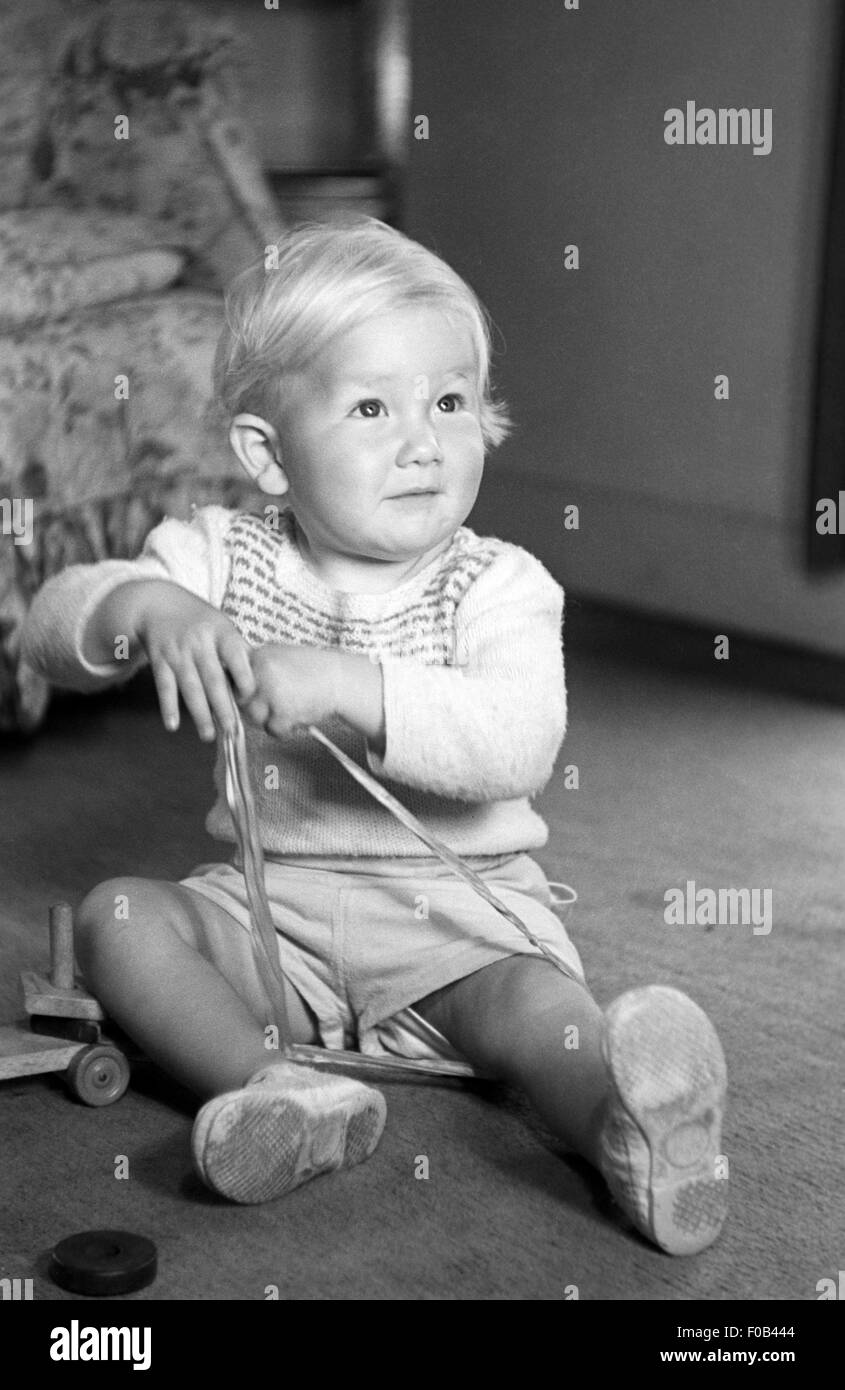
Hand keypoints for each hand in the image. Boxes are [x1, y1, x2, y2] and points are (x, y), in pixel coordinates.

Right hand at [130, 581, 255, 740]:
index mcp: (221, 632)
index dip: (244, 676)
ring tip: (208, 736)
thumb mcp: (222, 625)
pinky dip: (168, 707)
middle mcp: (199, 642)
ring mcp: (178, 651)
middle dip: (223, 706)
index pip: (236, 655)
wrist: (156, 603)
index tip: (249, 697)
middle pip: (213, 678)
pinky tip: (173, 726)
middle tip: (232, 730)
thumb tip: (261, 677)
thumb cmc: (198, 619)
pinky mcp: (159, 660)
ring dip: (199, 713)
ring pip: (190, 686)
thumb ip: (239, 650)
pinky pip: (164, 686)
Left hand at [240, 643, 340, 738]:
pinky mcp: (283, 712)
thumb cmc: (312, 670)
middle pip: (241, 702)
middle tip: (276, 704)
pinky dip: (285, 729)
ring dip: (270, 719)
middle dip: (256, 708)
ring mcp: (271, 692)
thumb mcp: (279, 655)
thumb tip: (233, 685)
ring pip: (255, 718)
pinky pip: (273, 730)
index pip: (233, 680)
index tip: (250, 697)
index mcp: (258, 656)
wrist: (340, 679)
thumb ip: (256, 667)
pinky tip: (298, 716)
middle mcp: (261, 672)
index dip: (241, 692)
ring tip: (290, 709)